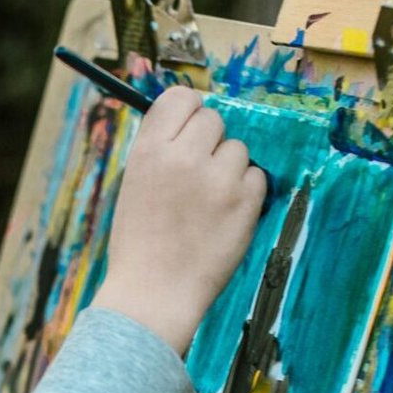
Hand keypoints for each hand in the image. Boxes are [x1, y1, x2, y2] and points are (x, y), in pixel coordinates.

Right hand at [89, 85, 265, 356]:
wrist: (153, 294)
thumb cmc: (139, 244)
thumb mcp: (135, 185)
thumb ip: (162, 152)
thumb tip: (194, 126)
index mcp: (149, 150)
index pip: (181, 98)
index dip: (189, 112)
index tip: (189, 132)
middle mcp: (184, 156)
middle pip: (214, 119)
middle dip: (210, 143)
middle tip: (197, 177)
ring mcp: (218, 178)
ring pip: (238, 149)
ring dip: (229, 170)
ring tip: (208, 204)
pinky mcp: (246, 201)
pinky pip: (257, 177)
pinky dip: (245, 195)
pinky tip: (223, 218)